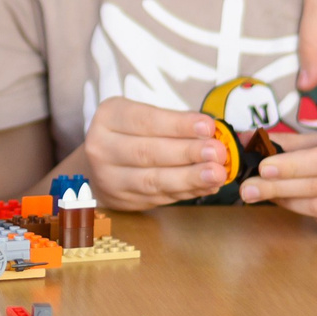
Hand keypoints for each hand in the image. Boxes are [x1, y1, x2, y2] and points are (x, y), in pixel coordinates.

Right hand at [68, 97, 235, 209]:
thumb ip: (173, 122)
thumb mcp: (142, 115)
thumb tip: (211, 132)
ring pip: (153, 180)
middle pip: (148, 152)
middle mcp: (102, 148)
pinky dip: (186, 192)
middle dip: (187, 153)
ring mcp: (109, 178)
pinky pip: (159, 197)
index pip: (145, 121)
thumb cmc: (130, 133)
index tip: (208, 127)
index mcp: (108, 118)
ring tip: (217, 174)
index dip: (178, 125)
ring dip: (190, 178)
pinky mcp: (122, 200)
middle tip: (218, 153)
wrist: (98, 163)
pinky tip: (207, 187)